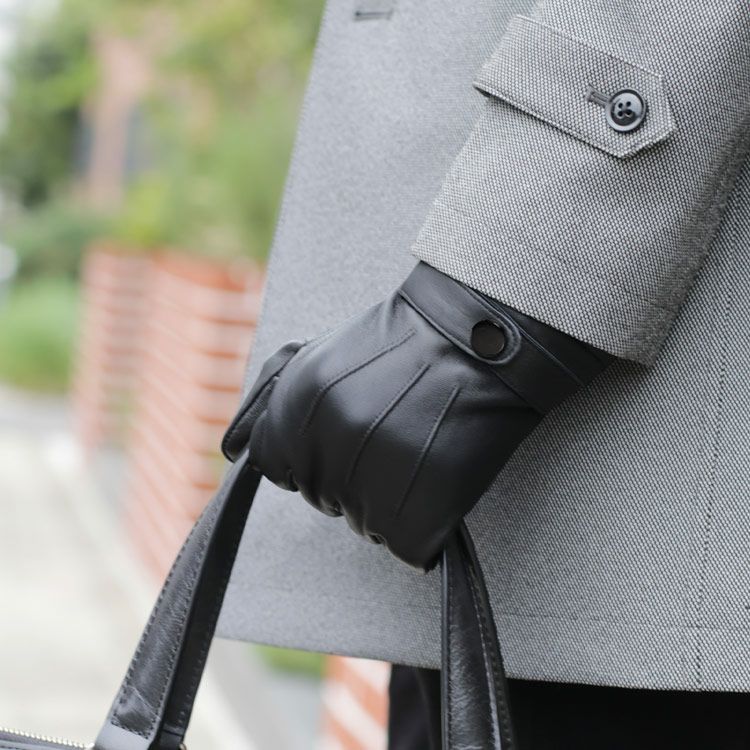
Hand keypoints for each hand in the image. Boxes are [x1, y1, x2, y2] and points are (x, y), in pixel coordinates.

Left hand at [223, 262, 609, 568]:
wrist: (482, 336)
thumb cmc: (403, 345)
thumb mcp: (320, 356)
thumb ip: (267, 403)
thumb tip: (230, 452)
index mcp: (297, 405)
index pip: (278, 469)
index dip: (315, 456)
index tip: (351, 434)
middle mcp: (328, 442)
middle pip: (325, 500)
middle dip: (354, 478)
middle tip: (397, 434)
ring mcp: (375, 476)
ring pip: (367, 525)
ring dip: (393, 500)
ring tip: (423, 450)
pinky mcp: (423, 508)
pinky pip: (409, 546)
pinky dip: (427, 525)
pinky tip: (443, 477)